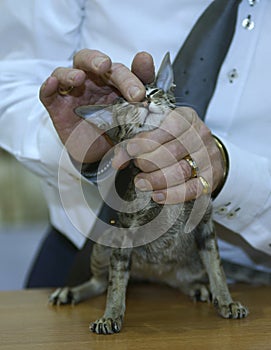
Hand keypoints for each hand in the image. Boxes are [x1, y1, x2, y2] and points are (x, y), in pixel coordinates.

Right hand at [39, 49, 154, 161]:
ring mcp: (71, 93)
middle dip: (99, 63)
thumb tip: (145, 58)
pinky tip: (52, 83)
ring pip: (65, 72)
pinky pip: (47, 93)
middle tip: (106, 67)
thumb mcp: (133, 112)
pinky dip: (48, 86)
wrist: (102, 154)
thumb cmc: (117, 128)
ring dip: (71, 73)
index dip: (129, 77)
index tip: (139, 94)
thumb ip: (142, 88)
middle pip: (91, 62)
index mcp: (111, 80)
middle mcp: (90, 82)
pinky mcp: (56, 107)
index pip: (118, 70)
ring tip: (79, 78)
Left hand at [113, 107, 224, 203]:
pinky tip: (157, 195)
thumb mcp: (160, 129)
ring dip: (156, 180)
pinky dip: (172, 194)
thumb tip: (118, 158)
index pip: (169, 127)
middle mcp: (199, 136)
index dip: (147, 140)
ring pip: (181, 171)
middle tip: (136, 166)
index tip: (131, 149)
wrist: (206, 151)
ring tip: (141, 182)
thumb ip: (139, 139)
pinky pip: (192, 189)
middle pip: (172, 151)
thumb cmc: (178, 139)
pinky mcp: (210, 178)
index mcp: (187, 118)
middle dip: (148, 161)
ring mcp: (207, 158)